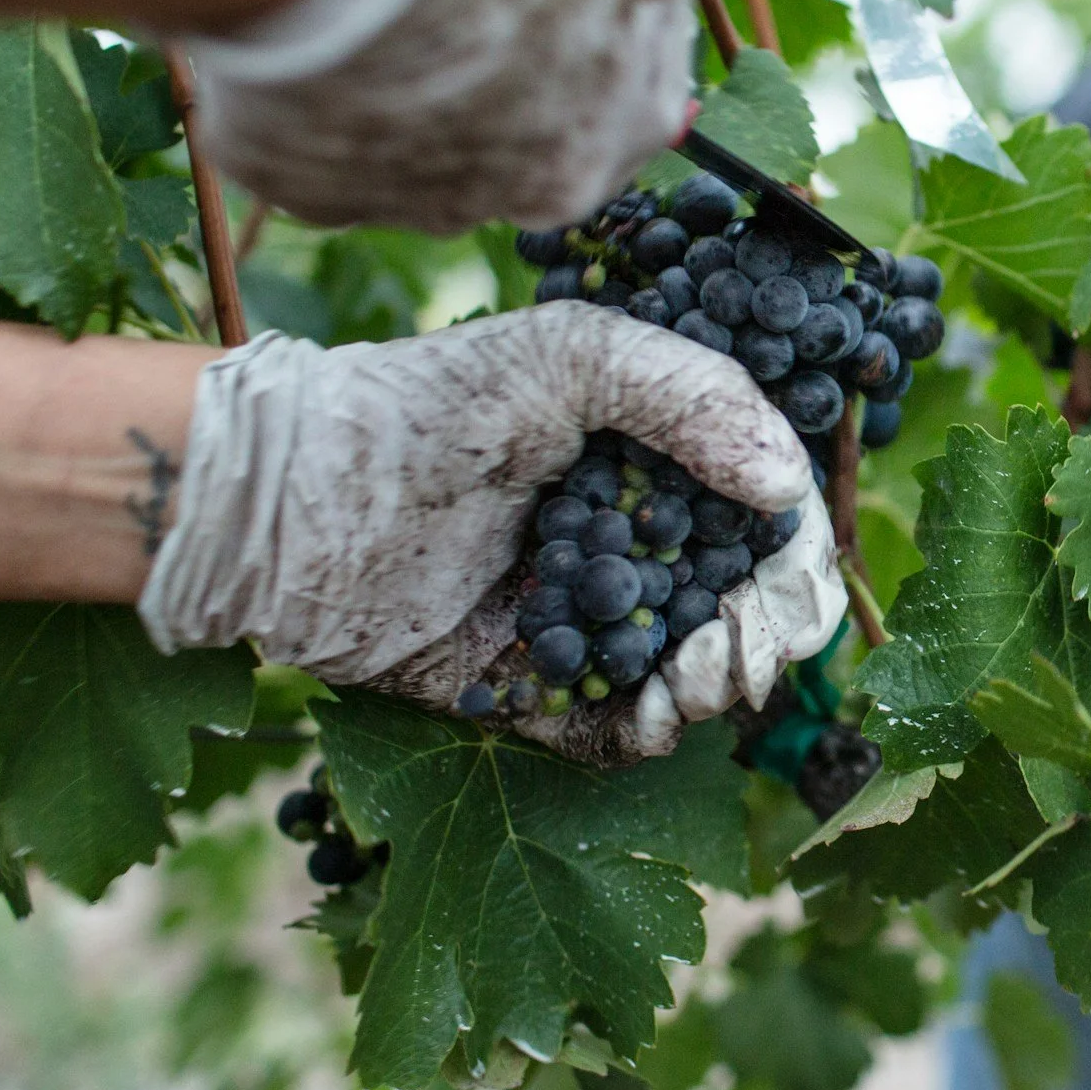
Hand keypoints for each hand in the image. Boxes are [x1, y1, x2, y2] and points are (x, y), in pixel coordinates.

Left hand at [138, 302, 846, 763]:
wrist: (293, 501)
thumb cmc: (428, 404)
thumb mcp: (568, 357)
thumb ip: (692, 395)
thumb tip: (786, 487)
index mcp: (662, 463)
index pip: (771, 515)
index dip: (797, 548)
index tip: (781, 563)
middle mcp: (640, 543)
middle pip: (759, 604)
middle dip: (771, 629)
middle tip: (732, 639)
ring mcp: (593, 623)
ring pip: (707, 676)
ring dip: (723, 683)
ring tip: (688, 675)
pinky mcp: (541, 692)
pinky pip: (624, 733)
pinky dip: (655, 729)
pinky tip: (649, 707)